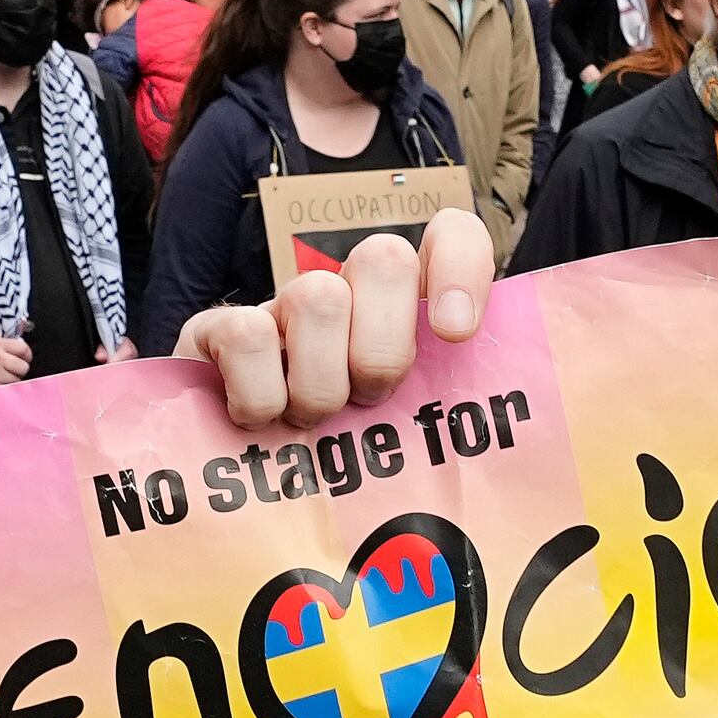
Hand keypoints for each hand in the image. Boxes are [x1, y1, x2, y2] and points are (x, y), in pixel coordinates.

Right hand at [0, 330, 34, 387]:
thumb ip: (9, 346)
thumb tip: (26, 350)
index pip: (23, 348)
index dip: (25, 356)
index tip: (22, 360)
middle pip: (24, 366)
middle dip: (19, 371)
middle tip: (8, 371)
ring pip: (18, 379)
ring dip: (12, 381)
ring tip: (0, 378)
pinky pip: (10, 388)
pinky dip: (6, 389)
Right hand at [176, 212, 496, 430]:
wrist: (236, 481)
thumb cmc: (341, 460)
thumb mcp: (404, 436)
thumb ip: (448, 412)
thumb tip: (502, 430)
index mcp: (403, 310)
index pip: (450, 236)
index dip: (461, 269)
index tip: (455, 334)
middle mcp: (347, 289)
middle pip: (384, 257)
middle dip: (382, 349)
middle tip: (367, 399)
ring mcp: (281, 304)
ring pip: (318, 298)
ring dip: (320, 386)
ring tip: (310, 421)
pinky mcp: (216, 328)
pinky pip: (248, 336)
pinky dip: (260, 397)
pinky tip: (258, 420)